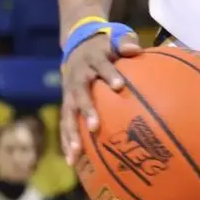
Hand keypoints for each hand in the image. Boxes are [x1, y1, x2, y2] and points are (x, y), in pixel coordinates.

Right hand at [59, 30, 141, 164]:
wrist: (77, 45)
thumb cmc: (104, 46)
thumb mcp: (114, 38)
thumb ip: (125, 43)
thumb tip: (135, 49)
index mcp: (92, 59)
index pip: (101, 65)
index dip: (109, 74)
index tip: (120, 86)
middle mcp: (77, 77)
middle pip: (80, 93)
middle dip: (86, 110)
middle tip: (95, 126)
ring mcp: (69, 92)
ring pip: (68, 113)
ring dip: (71, 133)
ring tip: (76, 152)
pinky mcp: (65, 104)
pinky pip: (64, 124)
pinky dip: (67, 142)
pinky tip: (72, 162)